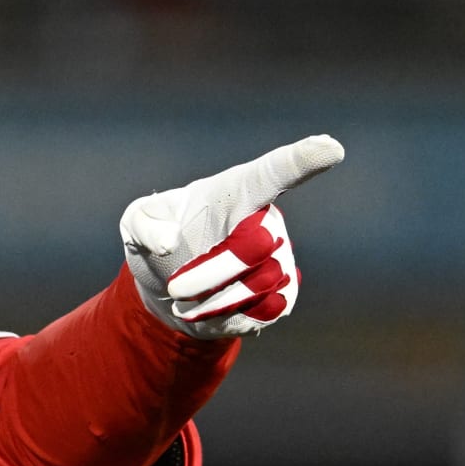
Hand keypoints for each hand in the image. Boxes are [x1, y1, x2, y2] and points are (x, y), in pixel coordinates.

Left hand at [120, 135, 342, 338]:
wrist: (170, 288)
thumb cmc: (160, 239)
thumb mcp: (136, 224)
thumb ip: (145, 226)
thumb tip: (170, 243)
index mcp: (235, 192)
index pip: (272, 172)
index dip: (301, 160)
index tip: (328, 146)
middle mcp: (267, 221)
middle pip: (254, 246)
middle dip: (209, 273)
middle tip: (175, 286)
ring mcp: (281, 258)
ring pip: (260, 284)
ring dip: (214, 301)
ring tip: (185, 300)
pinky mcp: (284, 294)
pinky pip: (269, 311)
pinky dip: (231, 318)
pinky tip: (210, 310)